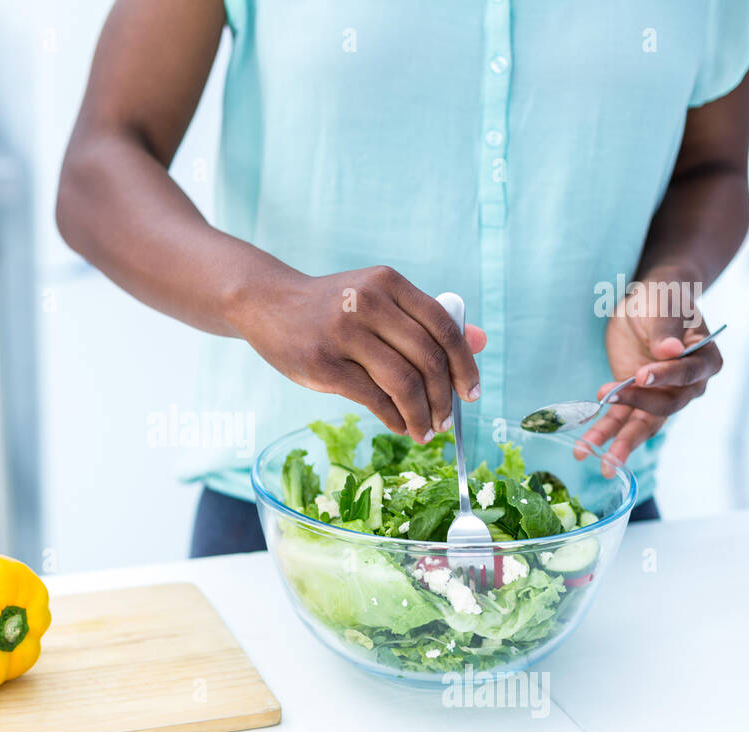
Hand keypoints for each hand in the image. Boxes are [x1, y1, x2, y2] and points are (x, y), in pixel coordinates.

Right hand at [234, 266, 486, 442]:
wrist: (267, 303)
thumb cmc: (332, 307)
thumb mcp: (378, 299)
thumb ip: (426, 319)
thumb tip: (481, 341)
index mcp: (389, 283)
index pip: (443, 327)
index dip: (465, 365)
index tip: (471, 393)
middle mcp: (368, 302)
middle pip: (428, 358)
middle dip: (445, 399)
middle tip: (446, 421)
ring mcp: (344, 333)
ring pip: (404, 382)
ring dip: (422, 415)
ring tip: (425, 431)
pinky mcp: (323, 364)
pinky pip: (373, 398)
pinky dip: (394, 418)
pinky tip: (399, 425)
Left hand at [577, 272, 722, 475]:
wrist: (648, 300)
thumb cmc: (663, 297)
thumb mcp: (663, 306)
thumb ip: (666, 330)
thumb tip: (671, 352)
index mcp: (706, 359)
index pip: (687, 373)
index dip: (665, 376)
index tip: (640, 374)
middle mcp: (688, 385)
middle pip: (665, 406)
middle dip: (635, 416)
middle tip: (607, 424)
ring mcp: (661, 395)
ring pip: (642, 423)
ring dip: (617, 441)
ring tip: (594, 459)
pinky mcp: (636, 399)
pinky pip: (620, 419)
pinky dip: (601, 429)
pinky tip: (582, 442)